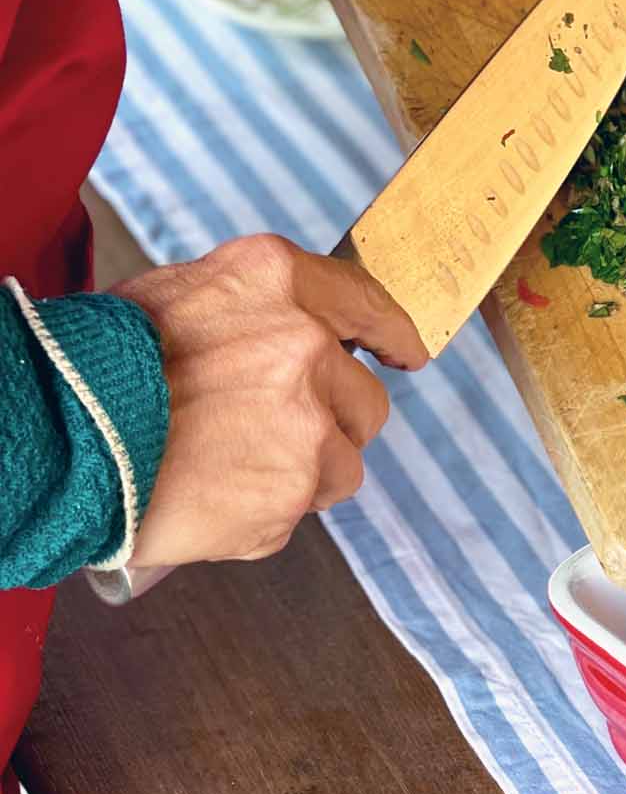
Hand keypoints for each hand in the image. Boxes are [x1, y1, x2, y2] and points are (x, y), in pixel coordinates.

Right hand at [112, 234, 427, 569]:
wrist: (52, 441)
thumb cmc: (99, 368)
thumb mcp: (178, 298)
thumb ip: (257, 312)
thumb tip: (307, 334)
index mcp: (275, 282)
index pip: (368, 302)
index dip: (393, 335)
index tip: (405, 352)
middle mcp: (304, 347)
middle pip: (366, 400)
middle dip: (331, 420)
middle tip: (266, 430)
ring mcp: (305, 425)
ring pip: (343, 463)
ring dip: (300, 471)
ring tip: (227, 465)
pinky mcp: (291, 493)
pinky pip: (299, 509)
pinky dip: (265, 511)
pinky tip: (213, 494)